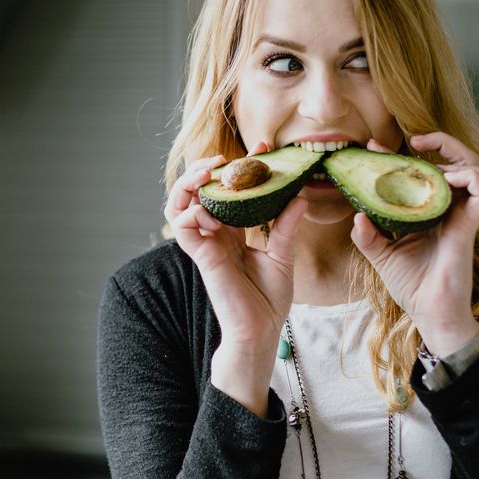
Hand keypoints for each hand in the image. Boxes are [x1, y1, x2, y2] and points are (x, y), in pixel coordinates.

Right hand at [164, 142, 308, 415]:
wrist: (261, 331)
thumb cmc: (268, 299)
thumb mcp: (282, 256)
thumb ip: (285, 226)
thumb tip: (300, 195)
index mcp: (231, 232)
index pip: (228, 191)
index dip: (239, 168)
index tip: (263, 148)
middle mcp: (214, 235)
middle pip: (195, 192)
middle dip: (203, 170)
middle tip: (223, 158)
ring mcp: (205, 245)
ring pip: (178, 206)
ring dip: (187, 185)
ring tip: (207, 173)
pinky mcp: (202, 258)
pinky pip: (182, 229)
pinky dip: (189, 213)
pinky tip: (207, 208)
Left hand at [350, 132, 478, 355]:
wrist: (429, 314)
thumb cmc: (411, 285)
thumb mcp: (381, 255)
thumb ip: (367, 235)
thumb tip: (356, 216)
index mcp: (432, 210)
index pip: (426, 169)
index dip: (406, 152)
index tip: (376, 146)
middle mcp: (451, 208)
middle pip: (460, 159)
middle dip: (441, 140)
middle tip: (414, 140)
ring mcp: (464, 215)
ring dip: (458, 156)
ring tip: (433, 167)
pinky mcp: (471, 225)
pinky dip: (471, 176)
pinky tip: (447, 182)